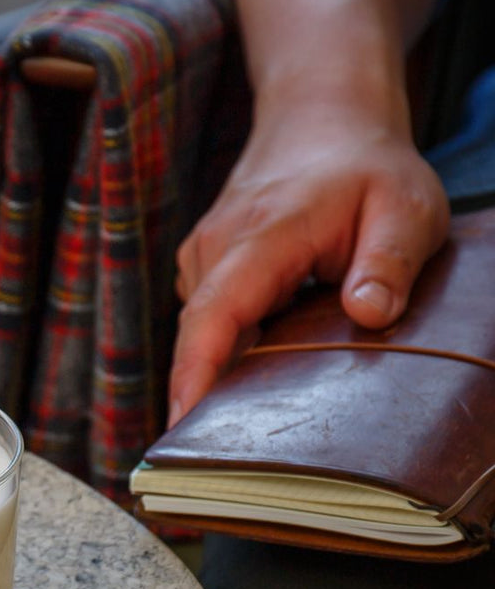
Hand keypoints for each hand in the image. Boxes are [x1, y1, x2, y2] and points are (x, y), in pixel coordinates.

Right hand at [167, 100, 447, 425]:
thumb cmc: (366, 167)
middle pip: (198, 335)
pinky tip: (255, 376)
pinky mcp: (205, 266)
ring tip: (241, 431)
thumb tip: (367, 314)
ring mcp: (204, 256)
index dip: (195, 374)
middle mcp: (216, 248)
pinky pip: (208, 318)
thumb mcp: (405, 205)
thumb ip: (389, 260)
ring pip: (202, 329)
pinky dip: (225, 349)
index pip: (213, 314)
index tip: (182, 427)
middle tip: (214, 467)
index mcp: (261, 237)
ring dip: (218, 374)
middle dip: (200, 397)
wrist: (318, 121)